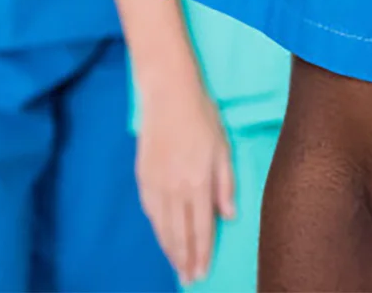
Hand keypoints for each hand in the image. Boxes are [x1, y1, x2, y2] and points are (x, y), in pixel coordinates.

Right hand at [134, 71, 236, 284]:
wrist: (168, 97)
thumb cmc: (203, 117)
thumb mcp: (223, 148)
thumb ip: (225, 184)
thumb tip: (228, 216)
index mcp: (198, 183)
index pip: (200, 228)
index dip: (202, 253)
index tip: (202, 273)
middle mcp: (175, 190)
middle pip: (179, 234)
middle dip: (185, 259)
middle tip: (190, 279)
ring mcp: (156, 186)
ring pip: (162, 228)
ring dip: (170, 250)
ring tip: (178, 267)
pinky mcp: (143, 179)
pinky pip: (151, 213)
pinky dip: (158, 230)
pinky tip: (163, 238)